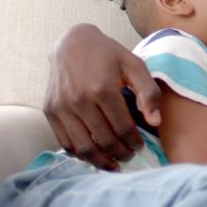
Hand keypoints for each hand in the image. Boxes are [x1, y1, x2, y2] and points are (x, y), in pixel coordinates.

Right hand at [43, 23, 161, 169]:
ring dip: (100, 160)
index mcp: (102, 89)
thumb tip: (155, 122)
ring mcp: (62, 107)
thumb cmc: (109, 54)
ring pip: (83, 147)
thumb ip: (149, 93)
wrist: (72, 43)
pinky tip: (95, 154)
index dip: (134, 141)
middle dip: (120, 153)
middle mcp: (79, 100)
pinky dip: (80, 153)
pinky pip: (65, 142)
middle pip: (104, 140)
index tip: (140, 146)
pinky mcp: (50, 111)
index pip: (122, 127)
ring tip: (114, 163)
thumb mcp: (135, 65)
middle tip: (130, 156)